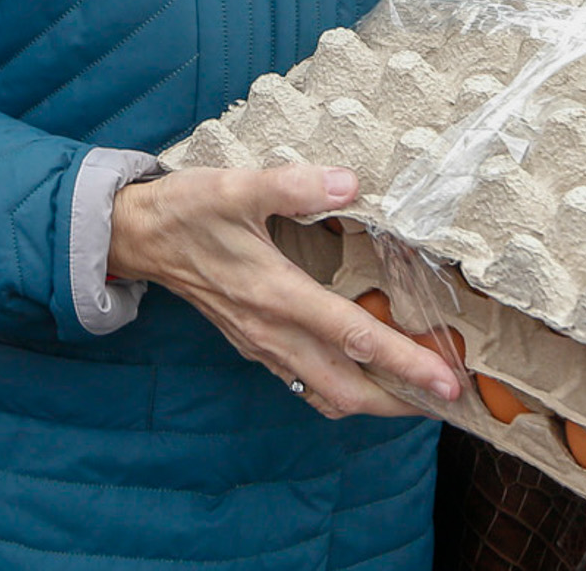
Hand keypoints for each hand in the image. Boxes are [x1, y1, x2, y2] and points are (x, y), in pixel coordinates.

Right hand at [108, 164, 461, 418]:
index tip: (447, 377)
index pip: (352, 335)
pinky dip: (342, 389)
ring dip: (374, 401)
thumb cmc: (186, 211)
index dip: (404, 359)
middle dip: (402, 401)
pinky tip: (360, 372)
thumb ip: (293, 185)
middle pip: (348, 389)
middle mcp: (272, 330)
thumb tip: (350, 184)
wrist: (138, 237)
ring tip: (415, 392)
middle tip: (447, 397)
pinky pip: (305, 385)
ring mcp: (261, 344)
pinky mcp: (254, 344)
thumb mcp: (234, 186)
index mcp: (275, 294)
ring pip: (328, 394)